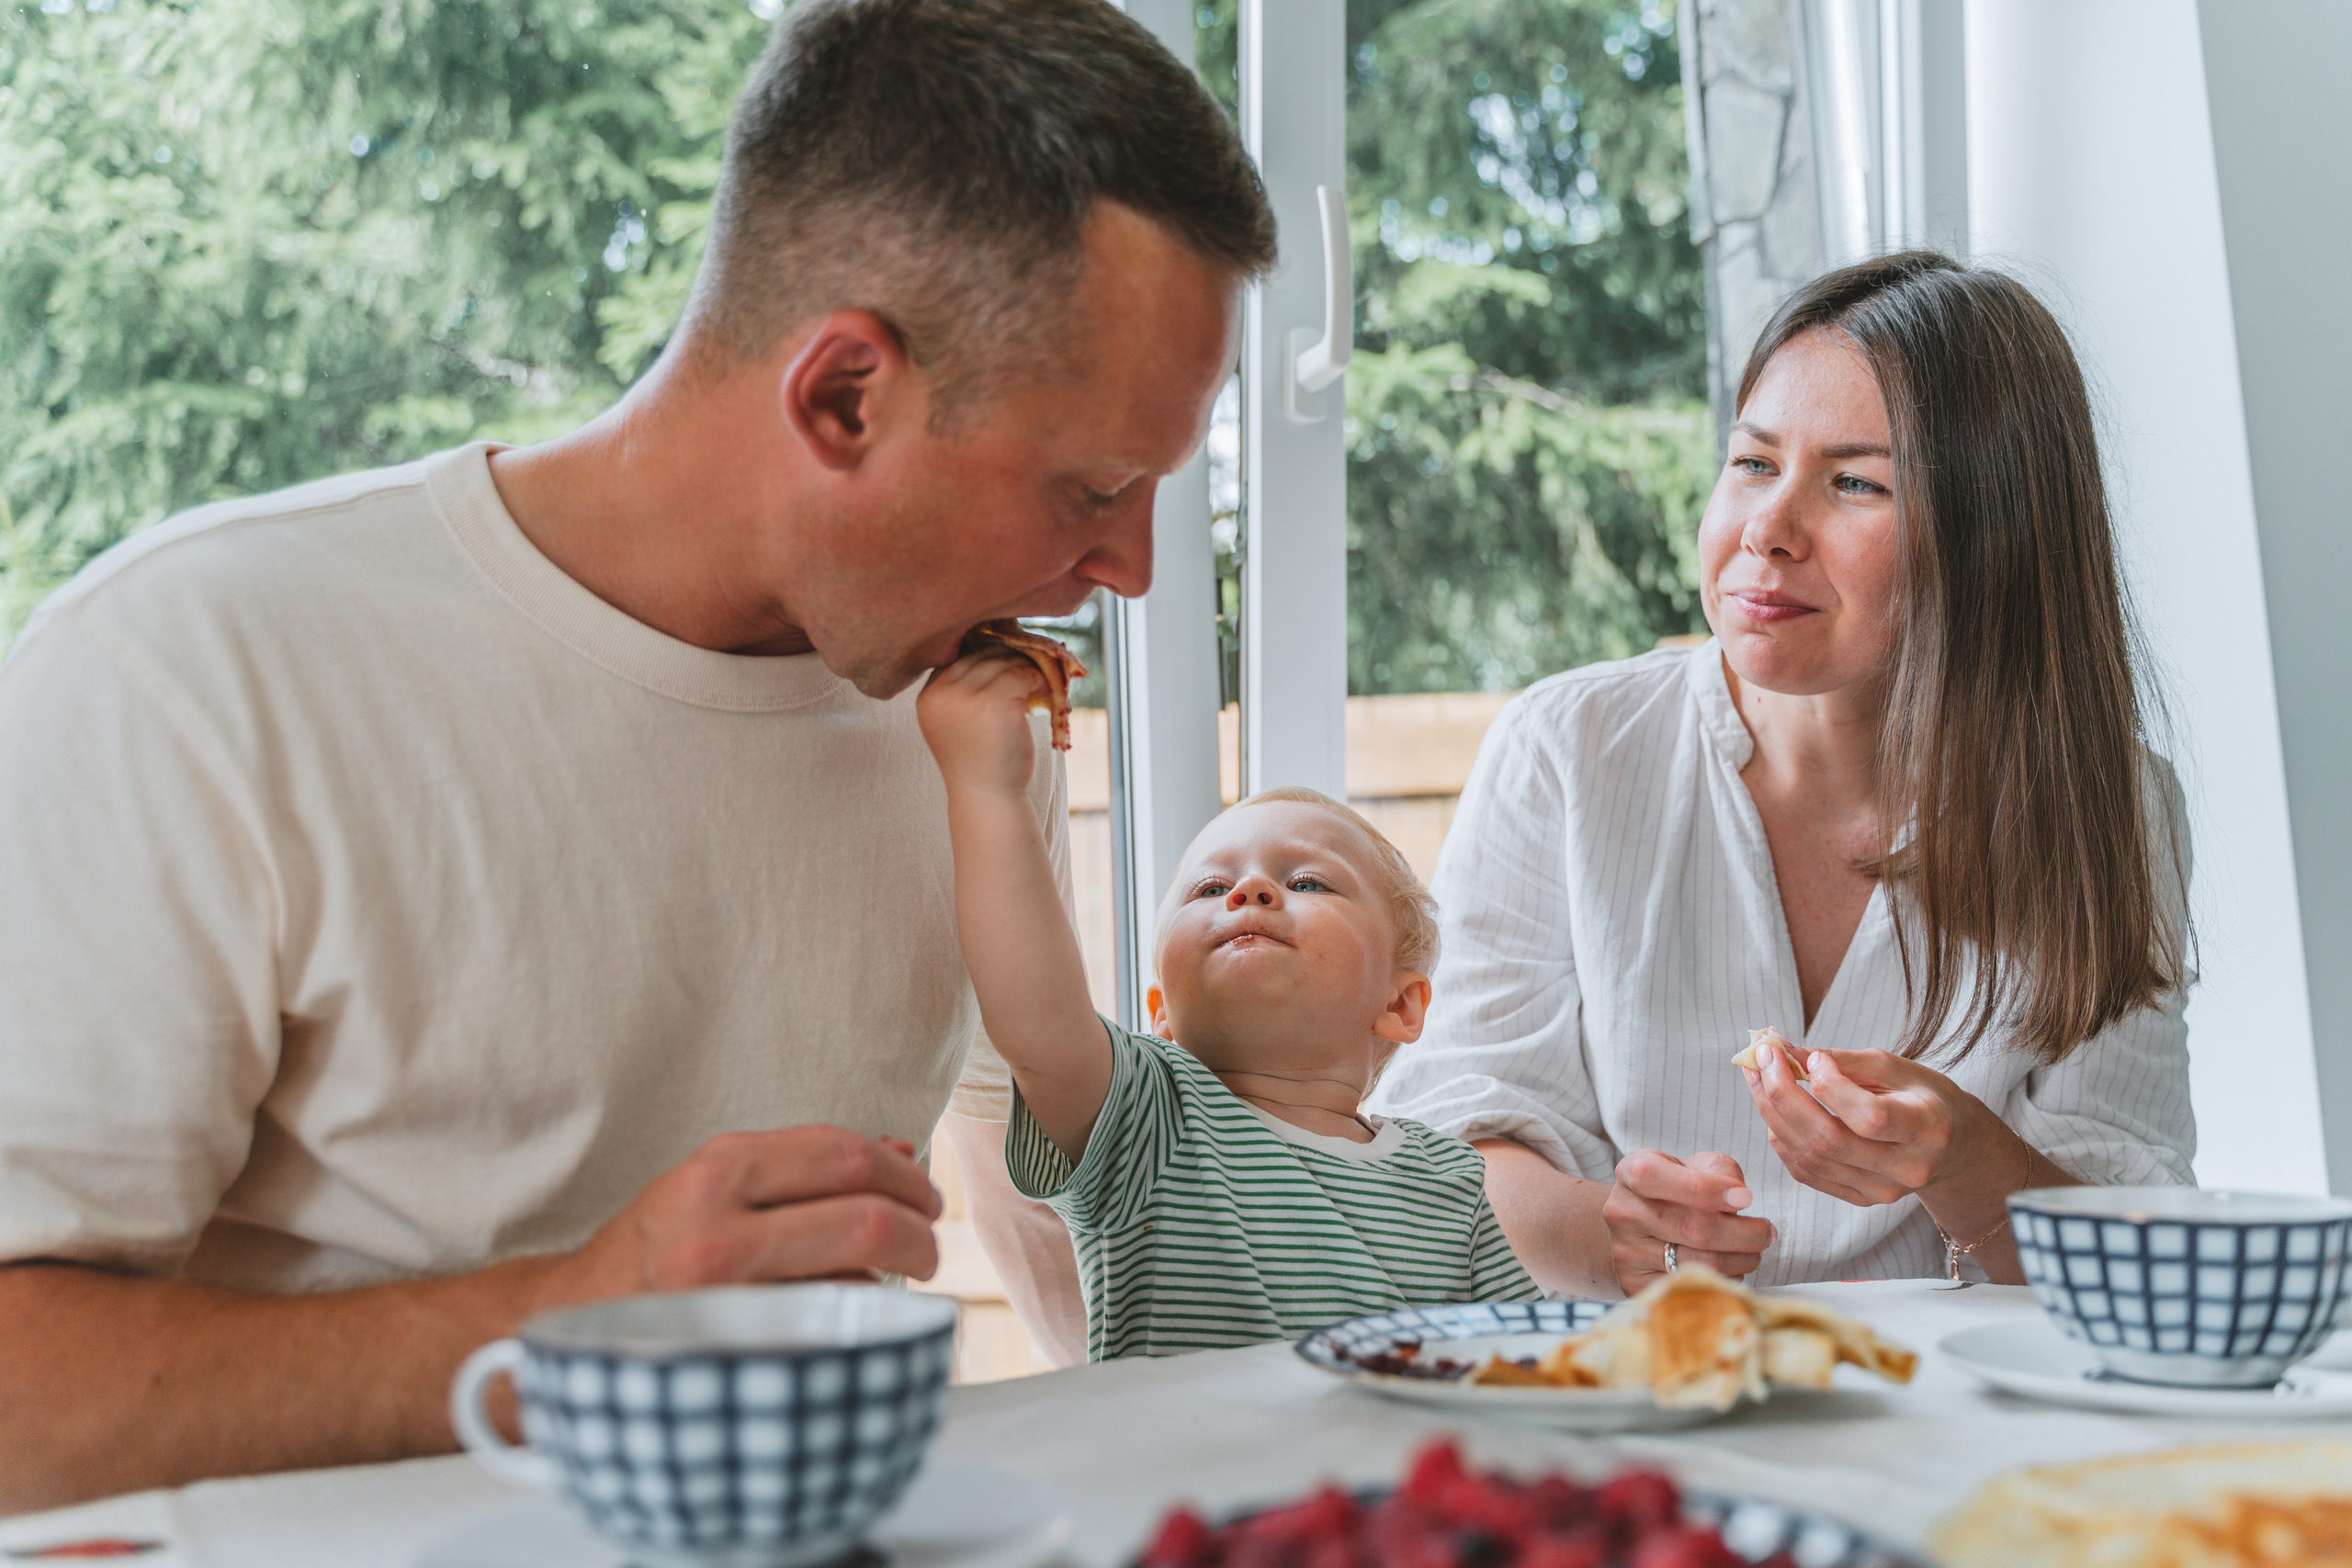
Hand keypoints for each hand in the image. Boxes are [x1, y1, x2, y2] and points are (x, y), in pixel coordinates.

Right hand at [538, 1126, 942, 1307]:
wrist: (561, 1324)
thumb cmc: (652, 1251)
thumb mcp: (713, 1185)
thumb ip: (799, 1165)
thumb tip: (900, 1147)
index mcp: (717, 1170)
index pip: (843, 1154)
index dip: (903, 1172)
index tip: (923, 1193)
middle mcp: (717, 1225)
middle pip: (866, 1216)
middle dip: (919, 1230)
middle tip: (929, 1243)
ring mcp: (723, 1296)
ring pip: (853, 1276)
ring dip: (888, 1278)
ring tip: (890, 1280)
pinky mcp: (730, 1349)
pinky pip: (823, 1326)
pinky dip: (850, 1314)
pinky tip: (843, 1314)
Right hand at [917, 649, 1044, 798]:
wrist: (987, 796)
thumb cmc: (976, 759)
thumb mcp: (953, 721)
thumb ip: (959, 690)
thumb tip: (988, 645)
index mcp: (928, 697)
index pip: (957, 657)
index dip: (984, 656)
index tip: (1004, 666)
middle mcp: (943, 694)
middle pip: (980, 654)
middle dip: (1006, 660)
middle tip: (1026, 673)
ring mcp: (968, 697)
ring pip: (1003, 662)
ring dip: (1025, 669)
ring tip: (1036, 686)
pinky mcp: (996, 703)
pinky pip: (1022, 674)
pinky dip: (1036, 681)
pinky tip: (1041, 694)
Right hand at [1600, 1149, 1774, 1295]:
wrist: (1635, 1227)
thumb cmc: (1674, 1190)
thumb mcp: (1692, 1165)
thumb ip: (1718, 1170)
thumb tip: (1739, 1198)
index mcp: (1633, 1172)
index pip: (1659, 1178)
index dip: (1708, 1188)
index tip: (1747, 1198)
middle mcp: (1622, 1212)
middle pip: (1694, 1228)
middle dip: (1745, 1233)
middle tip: (1766, 1232)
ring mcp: (1626, 1253)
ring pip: (1701, 1263)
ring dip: (1742, 1259)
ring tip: (1752, 1251)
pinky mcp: (1636, 1286)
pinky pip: (1696, 1287)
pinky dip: (1725, 1279)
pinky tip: (1730, 1267)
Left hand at [1742, 1040, 1980, 1205]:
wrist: (1950, 1146)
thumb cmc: (1922, 1097)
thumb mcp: (1895, 1069)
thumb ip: (1843, 1061)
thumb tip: (1784, 1052)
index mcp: (1927, 1129)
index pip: (1870, 1118)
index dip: (1832, 1087)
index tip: (1813, 1058)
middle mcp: (1907, 1169)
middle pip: (1829, 1140)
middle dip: (1783, 1095)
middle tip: (1763, 1058)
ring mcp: (1882, 1191)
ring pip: (1810, 1159)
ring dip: (1773, 1114)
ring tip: (1759, 1077)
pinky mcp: (1860, 1199)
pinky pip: (1807, 1174)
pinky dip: (1782, 1139)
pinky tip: (1775, 1111)